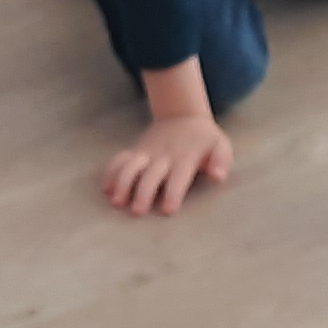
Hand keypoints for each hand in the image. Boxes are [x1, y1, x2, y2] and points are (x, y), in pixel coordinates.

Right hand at [104, 113, 233, 216]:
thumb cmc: (205, 140)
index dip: (173, 192)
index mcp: (186, 158)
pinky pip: (120, 159)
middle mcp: (164, 156)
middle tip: (137, 212)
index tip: (168, 210)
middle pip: (151, 175)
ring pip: (131, 166)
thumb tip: (218, 176)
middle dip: (143, 192)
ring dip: (123, 183)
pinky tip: (106, 189)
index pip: (179, 177)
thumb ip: (221, 161)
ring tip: (116, 202)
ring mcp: (147, 153)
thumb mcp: (221, 145)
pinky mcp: (136, 151)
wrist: (183, 115)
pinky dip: (111, 172)